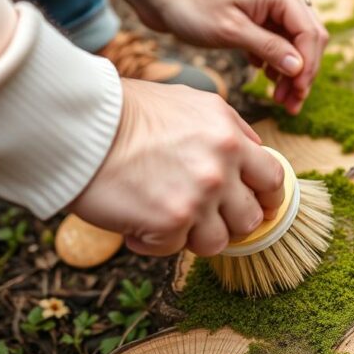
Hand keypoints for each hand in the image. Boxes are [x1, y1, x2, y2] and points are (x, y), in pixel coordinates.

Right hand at [68, 79, 285, 256]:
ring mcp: (199, 197)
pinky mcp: (170, 223)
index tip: (257, 206)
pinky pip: (174, 249)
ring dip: (192, 235)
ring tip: (165, 216)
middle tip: (203, 217)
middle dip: (230, 222)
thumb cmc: (127, 112)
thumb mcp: (191, 103)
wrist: (80, 125)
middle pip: (252, 218)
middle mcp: (222, 166)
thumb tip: (252, 152)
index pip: (273, 178)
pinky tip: (135, 218)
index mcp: (230, 135)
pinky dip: (153, 241)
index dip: (267, 198)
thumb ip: (228, 129)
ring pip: (218, 242)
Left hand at [139, 0, 328, 114]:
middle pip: (310, 41)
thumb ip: (269, 48)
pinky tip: (266, 78)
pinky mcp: (259, 20)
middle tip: (291, 104)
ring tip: (280, 98)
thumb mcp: (231, 31)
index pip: (310, 35)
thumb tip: (299, 68)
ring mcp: (271, 9)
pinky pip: (280, 45)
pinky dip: (278, 64)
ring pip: (296, 46)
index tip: (296, 94)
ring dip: (292, 73)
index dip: (308, 67)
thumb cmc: (193, 6)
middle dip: (304, 74)